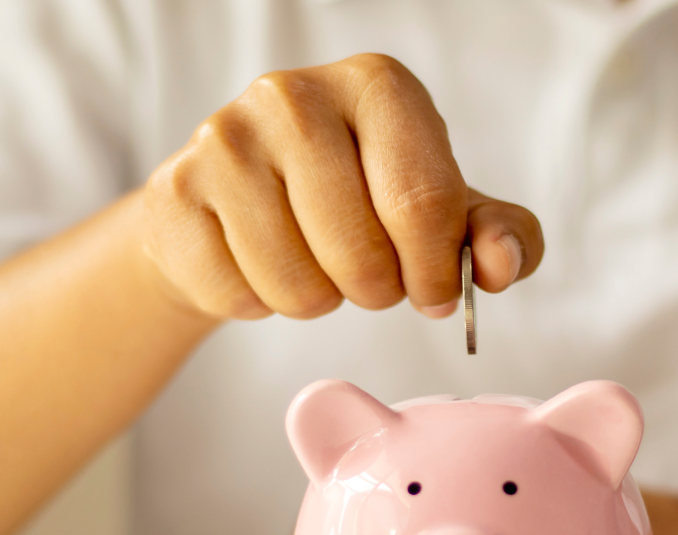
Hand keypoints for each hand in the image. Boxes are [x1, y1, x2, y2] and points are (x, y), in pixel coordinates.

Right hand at [142, 53, 543, 319]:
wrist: (237, 208)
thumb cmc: (355, 205)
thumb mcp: (440, 212)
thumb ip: (497, 235)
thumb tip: (502, 265)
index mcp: (377, 87)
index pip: (424, 203)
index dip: (435, 272)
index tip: (432, 290)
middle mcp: (294, 95)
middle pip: (361, 254)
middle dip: (375, 290)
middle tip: (364, 271)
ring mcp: (224, 140)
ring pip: (299, 287)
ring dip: (317, 299)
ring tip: (310, 261)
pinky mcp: (174, 192)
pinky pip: (240, 297)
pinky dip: (259, 304)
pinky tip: (257, 262)